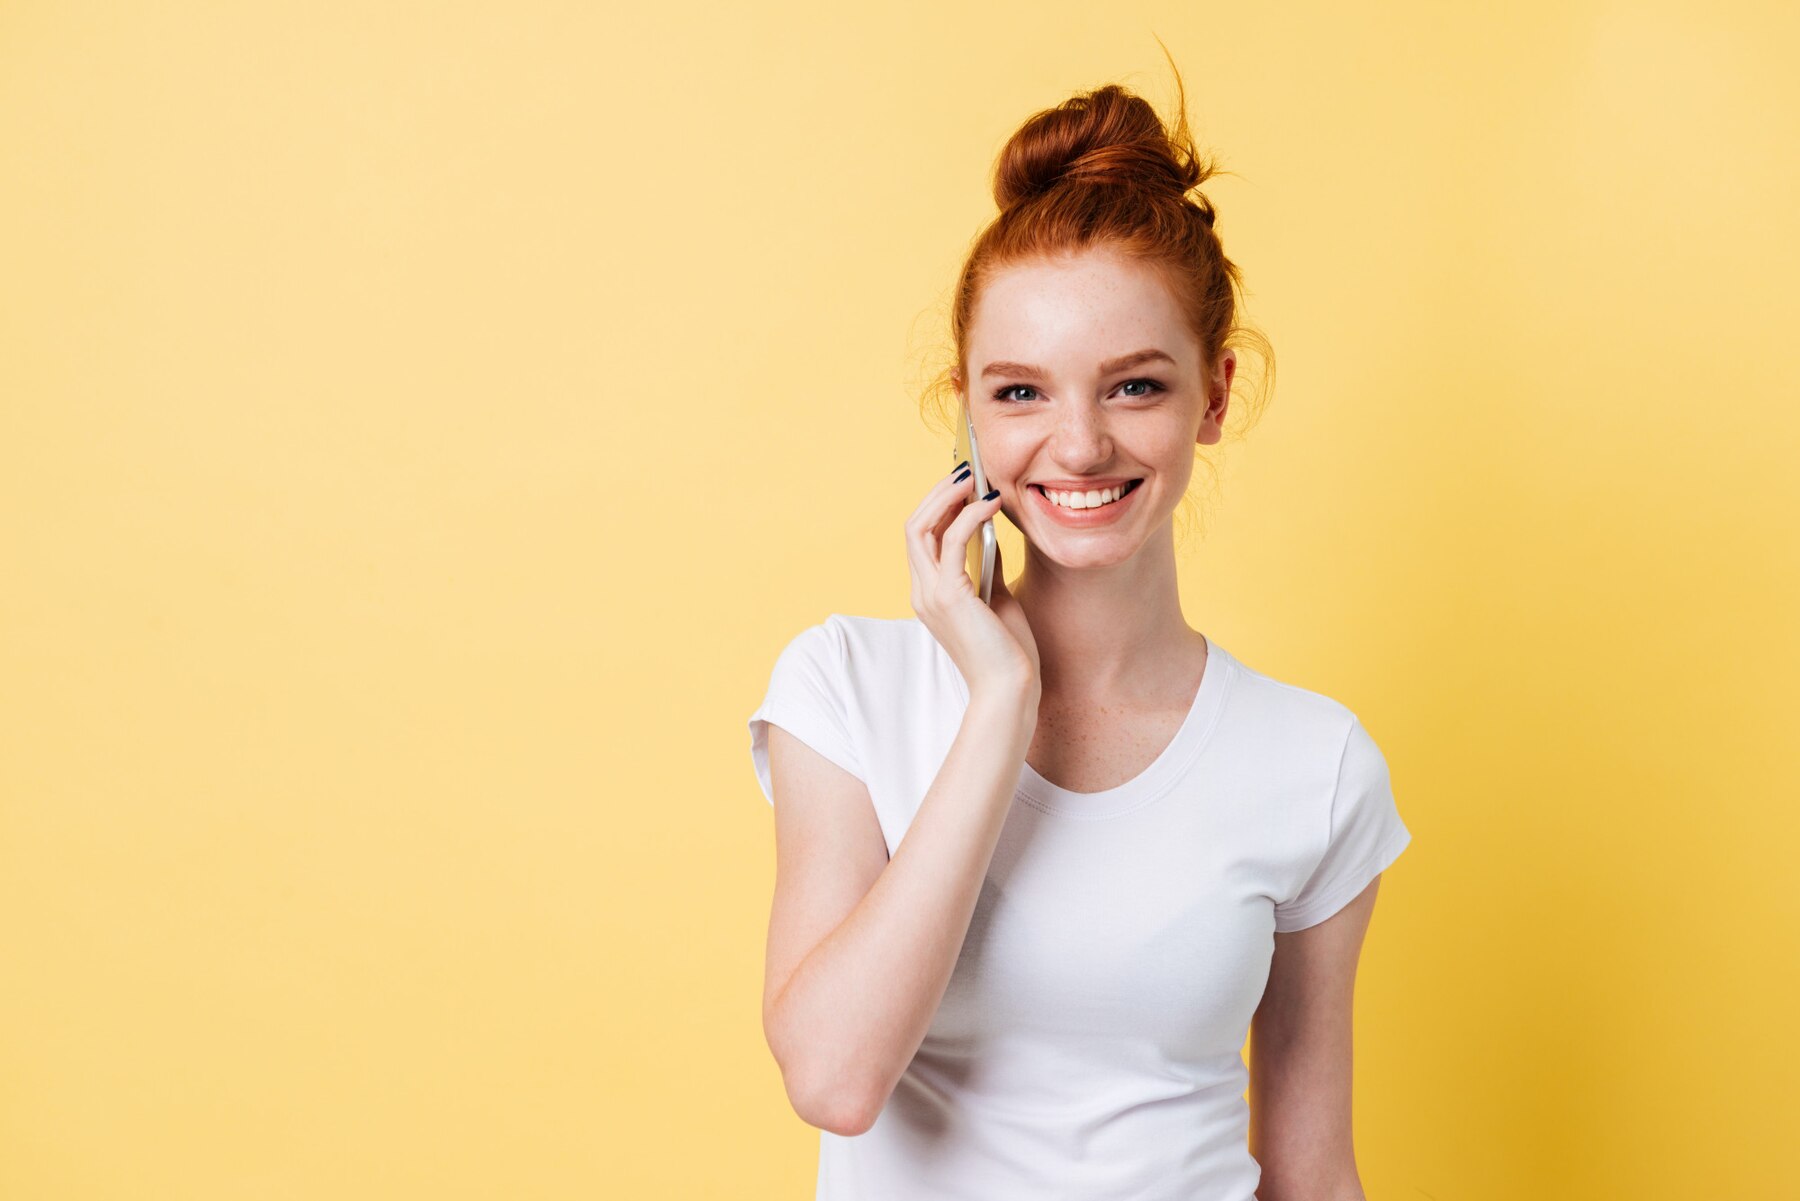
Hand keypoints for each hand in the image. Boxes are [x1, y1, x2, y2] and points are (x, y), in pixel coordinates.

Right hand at [904, 465, 1041, 707]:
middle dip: (939, 492)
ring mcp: (930, 593)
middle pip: (915, 525)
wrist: (1010, 689)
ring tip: (975, 475)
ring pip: (922, 527)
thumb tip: (989, 531)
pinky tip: (992, 503)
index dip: (939, 505)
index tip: (964, 483)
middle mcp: (921, 591)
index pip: (921, 537)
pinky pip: (952, 540)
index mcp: (929, 594)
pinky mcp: (949, 595)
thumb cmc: (1007, 651)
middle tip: (967, 469)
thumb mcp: (995, 598)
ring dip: (949, 495)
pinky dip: (971, 515)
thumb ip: (984, 567)